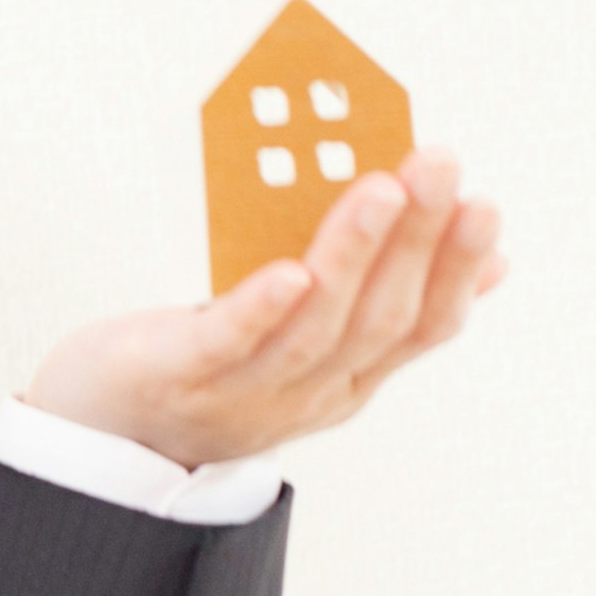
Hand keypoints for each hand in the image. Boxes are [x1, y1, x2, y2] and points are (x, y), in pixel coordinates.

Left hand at [21, 146, 506, 467]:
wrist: (104, 429)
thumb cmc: (210, 361)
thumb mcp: (310, 337)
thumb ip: (381, 301)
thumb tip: (491, 262)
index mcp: (348, 378)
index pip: (423, 326)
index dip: (457, 268)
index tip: (483, 206)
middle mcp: (307, 393)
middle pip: (378, 318)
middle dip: (418, 239)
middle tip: (437, 166)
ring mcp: (244, 392)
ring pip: (315, 328)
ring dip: (354, 256)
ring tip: (379, 190)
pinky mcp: (179, 379)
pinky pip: (228, 346)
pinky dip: (261, 309)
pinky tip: (287, 272)